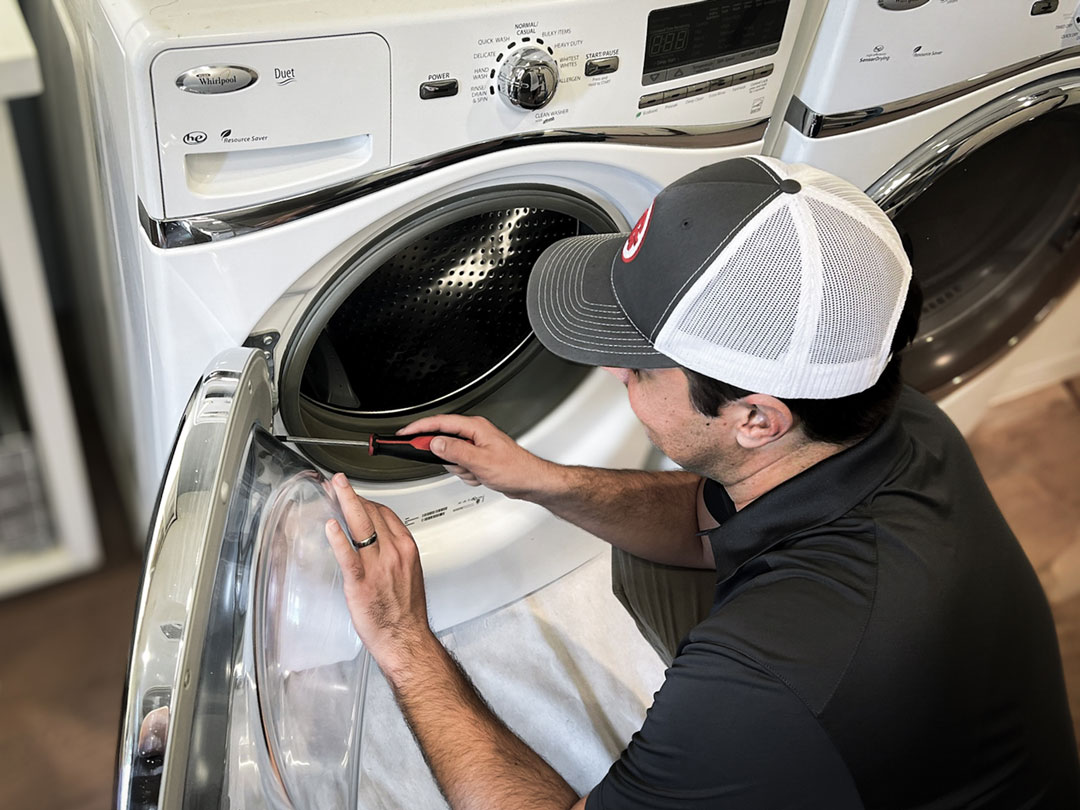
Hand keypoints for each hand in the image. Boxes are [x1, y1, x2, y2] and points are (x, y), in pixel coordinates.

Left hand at [325, 473, 431, 672]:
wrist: (405, 638)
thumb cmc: (406, 612)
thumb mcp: (409, 574)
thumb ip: (395, 555)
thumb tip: (380, 544)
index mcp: (406, 549)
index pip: (386, 514)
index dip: (367, 500)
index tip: (355, 494)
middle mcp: (394, 553)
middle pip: (373, 514)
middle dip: (353, 495)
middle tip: (338, 483)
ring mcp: (378, 566)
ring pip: (362, 526)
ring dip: (346, 502)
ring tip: (334, 488)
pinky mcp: (361, 582)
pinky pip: (349, 555)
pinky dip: (339, 538)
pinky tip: (331, 526)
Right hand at [399, 414, 560, 499]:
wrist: (531, 482)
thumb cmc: (515, 469)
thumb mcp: (480, 461)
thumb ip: (454, 450)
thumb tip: (435, 443)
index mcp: (475, 427)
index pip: (440, 423)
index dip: (419, 428)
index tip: (404, 434)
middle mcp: (475, 433)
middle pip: (444, 441)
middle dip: (449, 459)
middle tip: (457, 465)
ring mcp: (476, 446)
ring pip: (452, 457)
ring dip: (461, 469)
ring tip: (476, 472)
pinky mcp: (478, 458)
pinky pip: (461, 466)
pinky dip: (468, 474)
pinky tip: (480, 476)